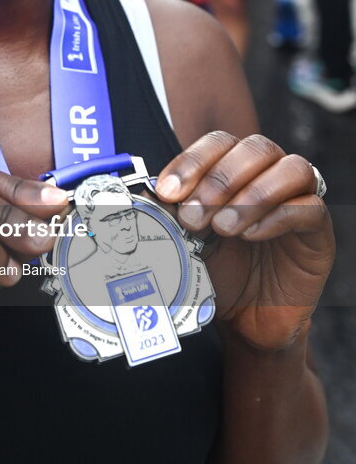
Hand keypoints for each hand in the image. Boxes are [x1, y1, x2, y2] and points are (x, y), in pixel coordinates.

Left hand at [155, 132, 333, 351]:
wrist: (244, 322)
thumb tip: (145, 193)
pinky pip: (309, 207)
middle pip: (255, 147)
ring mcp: (298, 199)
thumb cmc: (216, 271)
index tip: (167, 192)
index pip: (219, 142)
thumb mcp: (185, 239)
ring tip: (224, 228)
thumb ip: (169, 213)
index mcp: (234, 169)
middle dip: (220, 178)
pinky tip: (251, 235)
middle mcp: (269, 175)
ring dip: (252, 194)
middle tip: (194, 216)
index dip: (192, 161)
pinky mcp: (317, 231)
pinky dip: (277, 216)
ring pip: (291, 168)